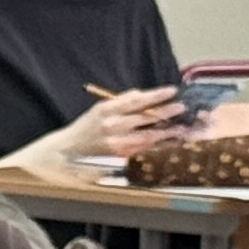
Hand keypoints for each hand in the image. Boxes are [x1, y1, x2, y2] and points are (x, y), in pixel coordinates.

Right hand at [62, 88, 187, 158]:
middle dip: (166, 112)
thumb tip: (142, 95)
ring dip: (166, 132)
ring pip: (147, 136)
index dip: (156, 95)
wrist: (66, 152)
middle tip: (182, 107)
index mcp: (107, 110)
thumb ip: (121, 102)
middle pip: (145, 117)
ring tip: (181, 128)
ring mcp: (117, 143)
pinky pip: (143, 151)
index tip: (172, 91)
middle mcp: (112, 126)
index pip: (137, 100)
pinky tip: (169, 144)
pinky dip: (158, 147)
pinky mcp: (119, 158)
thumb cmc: (85, 129)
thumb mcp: (99, 110)